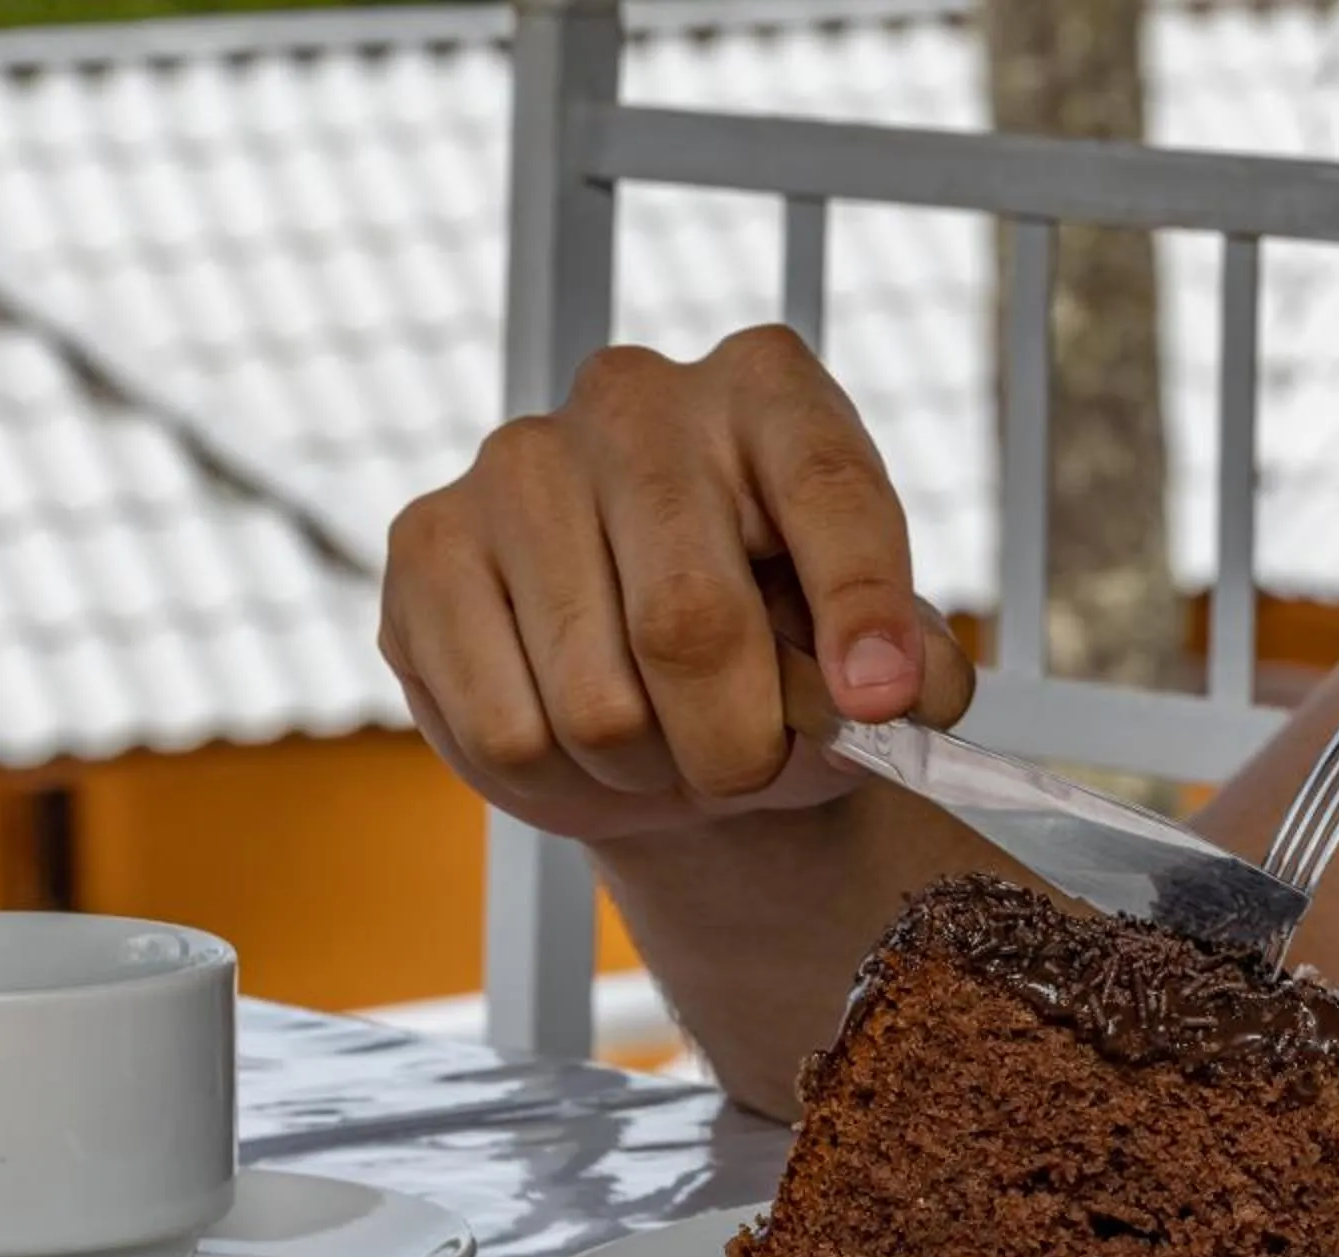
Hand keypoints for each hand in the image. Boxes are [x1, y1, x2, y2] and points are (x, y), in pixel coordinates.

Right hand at [380, 326, 974, 843]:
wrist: (654, 688)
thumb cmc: (777, 652)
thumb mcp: (874, 656)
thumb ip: (911, 669)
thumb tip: (901, 690)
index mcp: (769, 391)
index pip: (826, 491)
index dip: (861, 607)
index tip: (880, 701)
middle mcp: (636, 399)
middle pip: (689, 623)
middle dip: (737, 747)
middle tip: (745, 767)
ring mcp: (517, 462)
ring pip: (593, 704)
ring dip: (642, 773)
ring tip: (656, 744)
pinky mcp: (428, 541)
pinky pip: (504, 730)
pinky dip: (556, 783)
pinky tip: (574, 743)